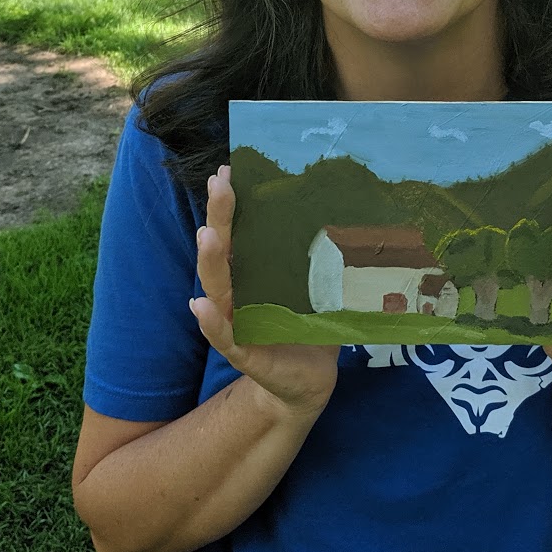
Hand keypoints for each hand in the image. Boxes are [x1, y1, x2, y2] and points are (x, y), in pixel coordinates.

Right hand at [189, 166, 339, 417]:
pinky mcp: (244, 355)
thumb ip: (325, 256)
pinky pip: (224, 338)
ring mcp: (235, 324)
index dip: (230, 205)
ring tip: (208, 235)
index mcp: (252, 276)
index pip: (237, 234)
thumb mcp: (319, 286)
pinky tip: (200, 305)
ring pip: (217, 290)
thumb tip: (350, 209)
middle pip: (221, 253)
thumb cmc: (311, 326)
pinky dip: (211, 322)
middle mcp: (236, 295)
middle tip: (218, 184)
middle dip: (218, 217)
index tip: (227, 171)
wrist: (312, 380)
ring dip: (210, 262)